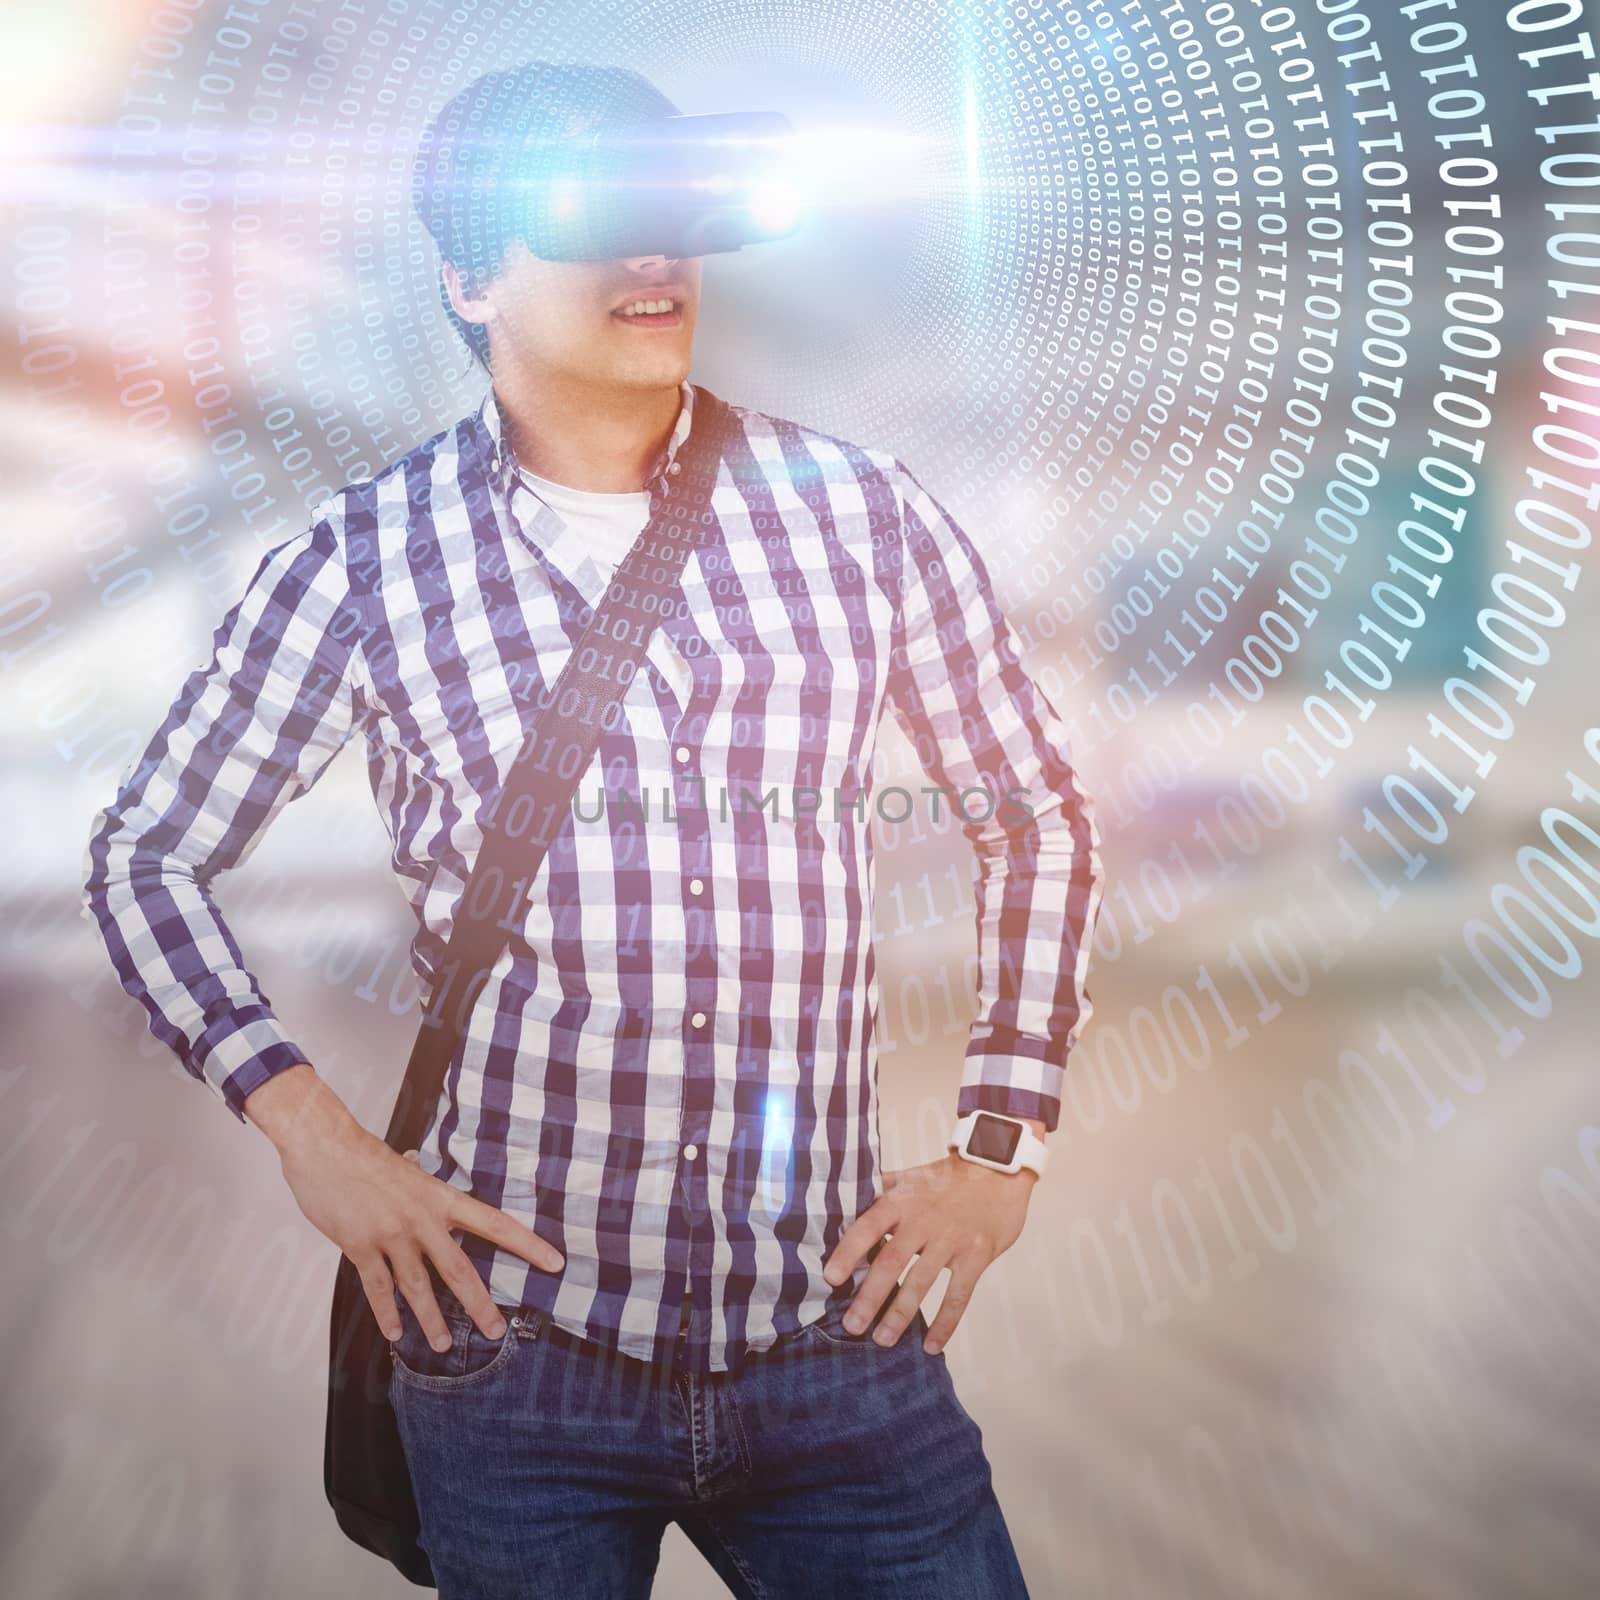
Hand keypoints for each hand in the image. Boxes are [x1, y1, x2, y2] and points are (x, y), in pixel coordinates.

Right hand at [245, 1064, 563, 1350]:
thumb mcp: (401, 1166)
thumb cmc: (363, 1154)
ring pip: (418, 1287)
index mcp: (441, 1197)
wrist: (325, 1147)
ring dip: (431, 1320)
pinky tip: (395, 1334)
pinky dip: (386, 1313)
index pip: (495, 1223)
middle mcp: (423, 1219)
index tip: (555, 1263)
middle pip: (459, 1269)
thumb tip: (413, 1162)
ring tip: (444, 1345)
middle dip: (479, 1304)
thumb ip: (412, 1176)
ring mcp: (392, 1235)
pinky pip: (378, 1287)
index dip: (528, 1245)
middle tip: (496, 1331)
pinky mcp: (360, 1246)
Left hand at [821, 1146, 1037, 1354]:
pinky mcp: (976, 1255)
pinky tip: (931, 1345)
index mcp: (902, 1201)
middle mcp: (923, 1220)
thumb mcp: (910, 1177)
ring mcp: (951, 1239)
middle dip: (870, 1297)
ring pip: (921, 1283)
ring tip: (882, 1340)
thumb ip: (880, 1191)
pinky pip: (958, 1295)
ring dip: (900, 1315)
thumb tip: (844, 1203)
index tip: (830, 1278)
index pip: (868, 1227)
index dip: (848, 1252)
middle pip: (891, 1262)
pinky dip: (945, 1322)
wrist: (997, 1170)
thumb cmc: (947, 1178)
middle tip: (852, 1326)